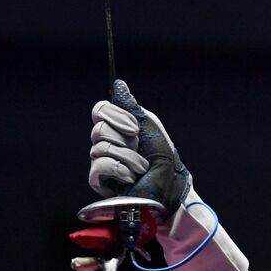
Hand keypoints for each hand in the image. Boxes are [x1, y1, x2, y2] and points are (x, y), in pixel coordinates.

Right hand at [87, 79, 190, 208]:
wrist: (171, 186)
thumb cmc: (165, 158)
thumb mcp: (150, 126)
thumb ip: (132, 107)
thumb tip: (119, 85)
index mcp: (117, 128)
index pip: (99, 110)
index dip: (115, 115)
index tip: (135, 128)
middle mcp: (106, 143)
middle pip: (98, 128)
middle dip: (124, 139)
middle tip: (140, 148)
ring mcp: (102, 162)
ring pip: (99, 147)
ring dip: (127, 157)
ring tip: (142, 167)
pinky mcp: (100, 181)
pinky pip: (99, 166)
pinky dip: (119, 169)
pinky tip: (131, 177)